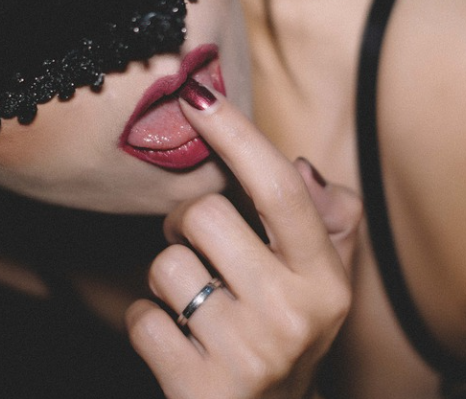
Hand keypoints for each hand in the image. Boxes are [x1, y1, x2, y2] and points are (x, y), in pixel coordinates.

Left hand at [126, 79, 363, 398]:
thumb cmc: (286, 337)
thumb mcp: (322, 283)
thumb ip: (325, 219)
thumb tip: (298, 167)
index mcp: (325, 281)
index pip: (280, 191)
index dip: (237, 135)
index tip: (198, 96)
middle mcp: (293, 316)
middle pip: (205, 218)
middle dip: (184, 223)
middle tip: (195, 244)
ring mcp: (248, 355)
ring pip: (165, 268)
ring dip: (167, 280)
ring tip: (194, 304)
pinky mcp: (200, 388)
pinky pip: (140, 319)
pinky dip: (147, 324)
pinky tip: (177, 342)